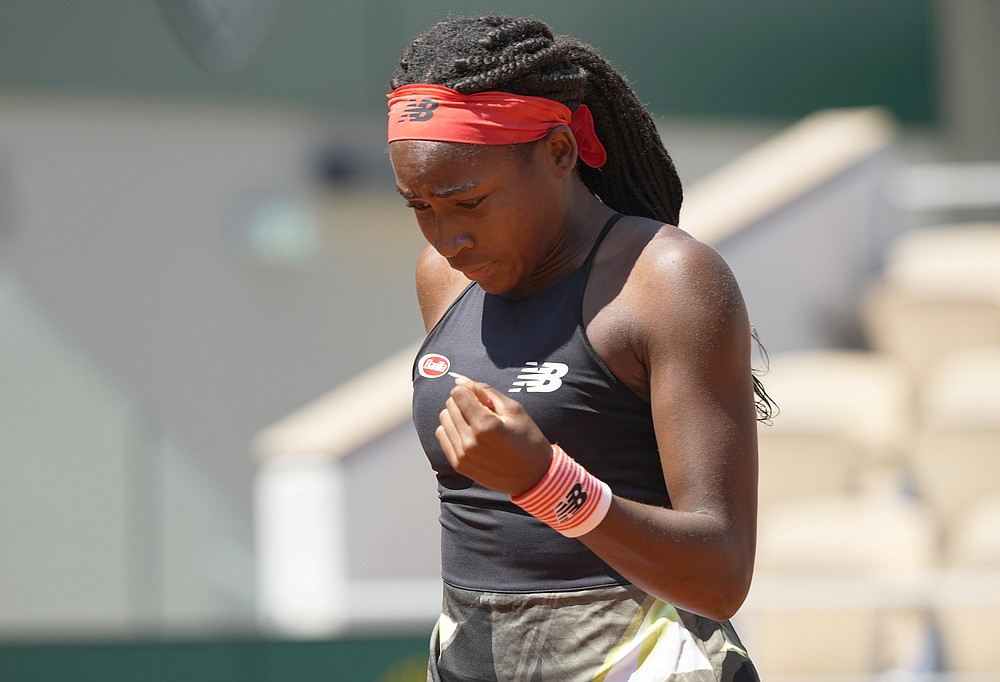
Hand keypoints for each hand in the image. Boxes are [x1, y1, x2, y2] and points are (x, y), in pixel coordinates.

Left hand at [436, 375, 552, 495]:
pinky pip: (442, 437)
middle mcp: (470, 442)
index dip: (469, 389)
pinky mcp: (459, 465)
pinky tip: (468, 433)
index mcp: (485, 426)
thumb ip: (486, 392)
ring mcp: (463, 455)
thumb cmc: (528, 440)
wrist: (534, 477)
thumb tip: (460, 379)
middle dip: (463, 401)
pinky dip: (452, 430)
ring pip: (444, 420)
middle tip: (482, 409)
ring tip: (475, 421)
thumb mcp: (514, 410)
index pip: (459, 394)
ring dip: (456, 415)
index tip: (480, 395)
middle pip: (450, 405)